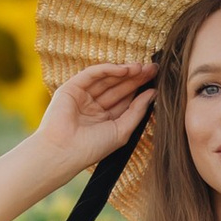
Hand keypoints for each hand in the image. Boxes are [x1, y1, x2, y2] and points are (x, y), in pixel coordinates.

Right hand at [35, 62, 154, 175]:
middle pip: (117, 86)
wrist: (64, 152)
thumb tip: (153, 93)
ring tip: (141, 68)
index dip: (140, 89)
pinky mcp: (71, 87)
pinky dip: (108, 69)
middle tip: (152, 68)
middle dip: (135, 77)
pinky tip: (124, 69)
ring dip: (124, 71)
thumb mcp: (122, 130)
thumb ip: (137, 111)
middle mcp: (93, 106)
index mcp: (104, 118)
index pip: (125, 99)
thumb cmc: (91, 148)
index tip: (156, 81)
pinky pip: (92, 74)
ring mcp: (82, 96)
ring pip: (107, 79)